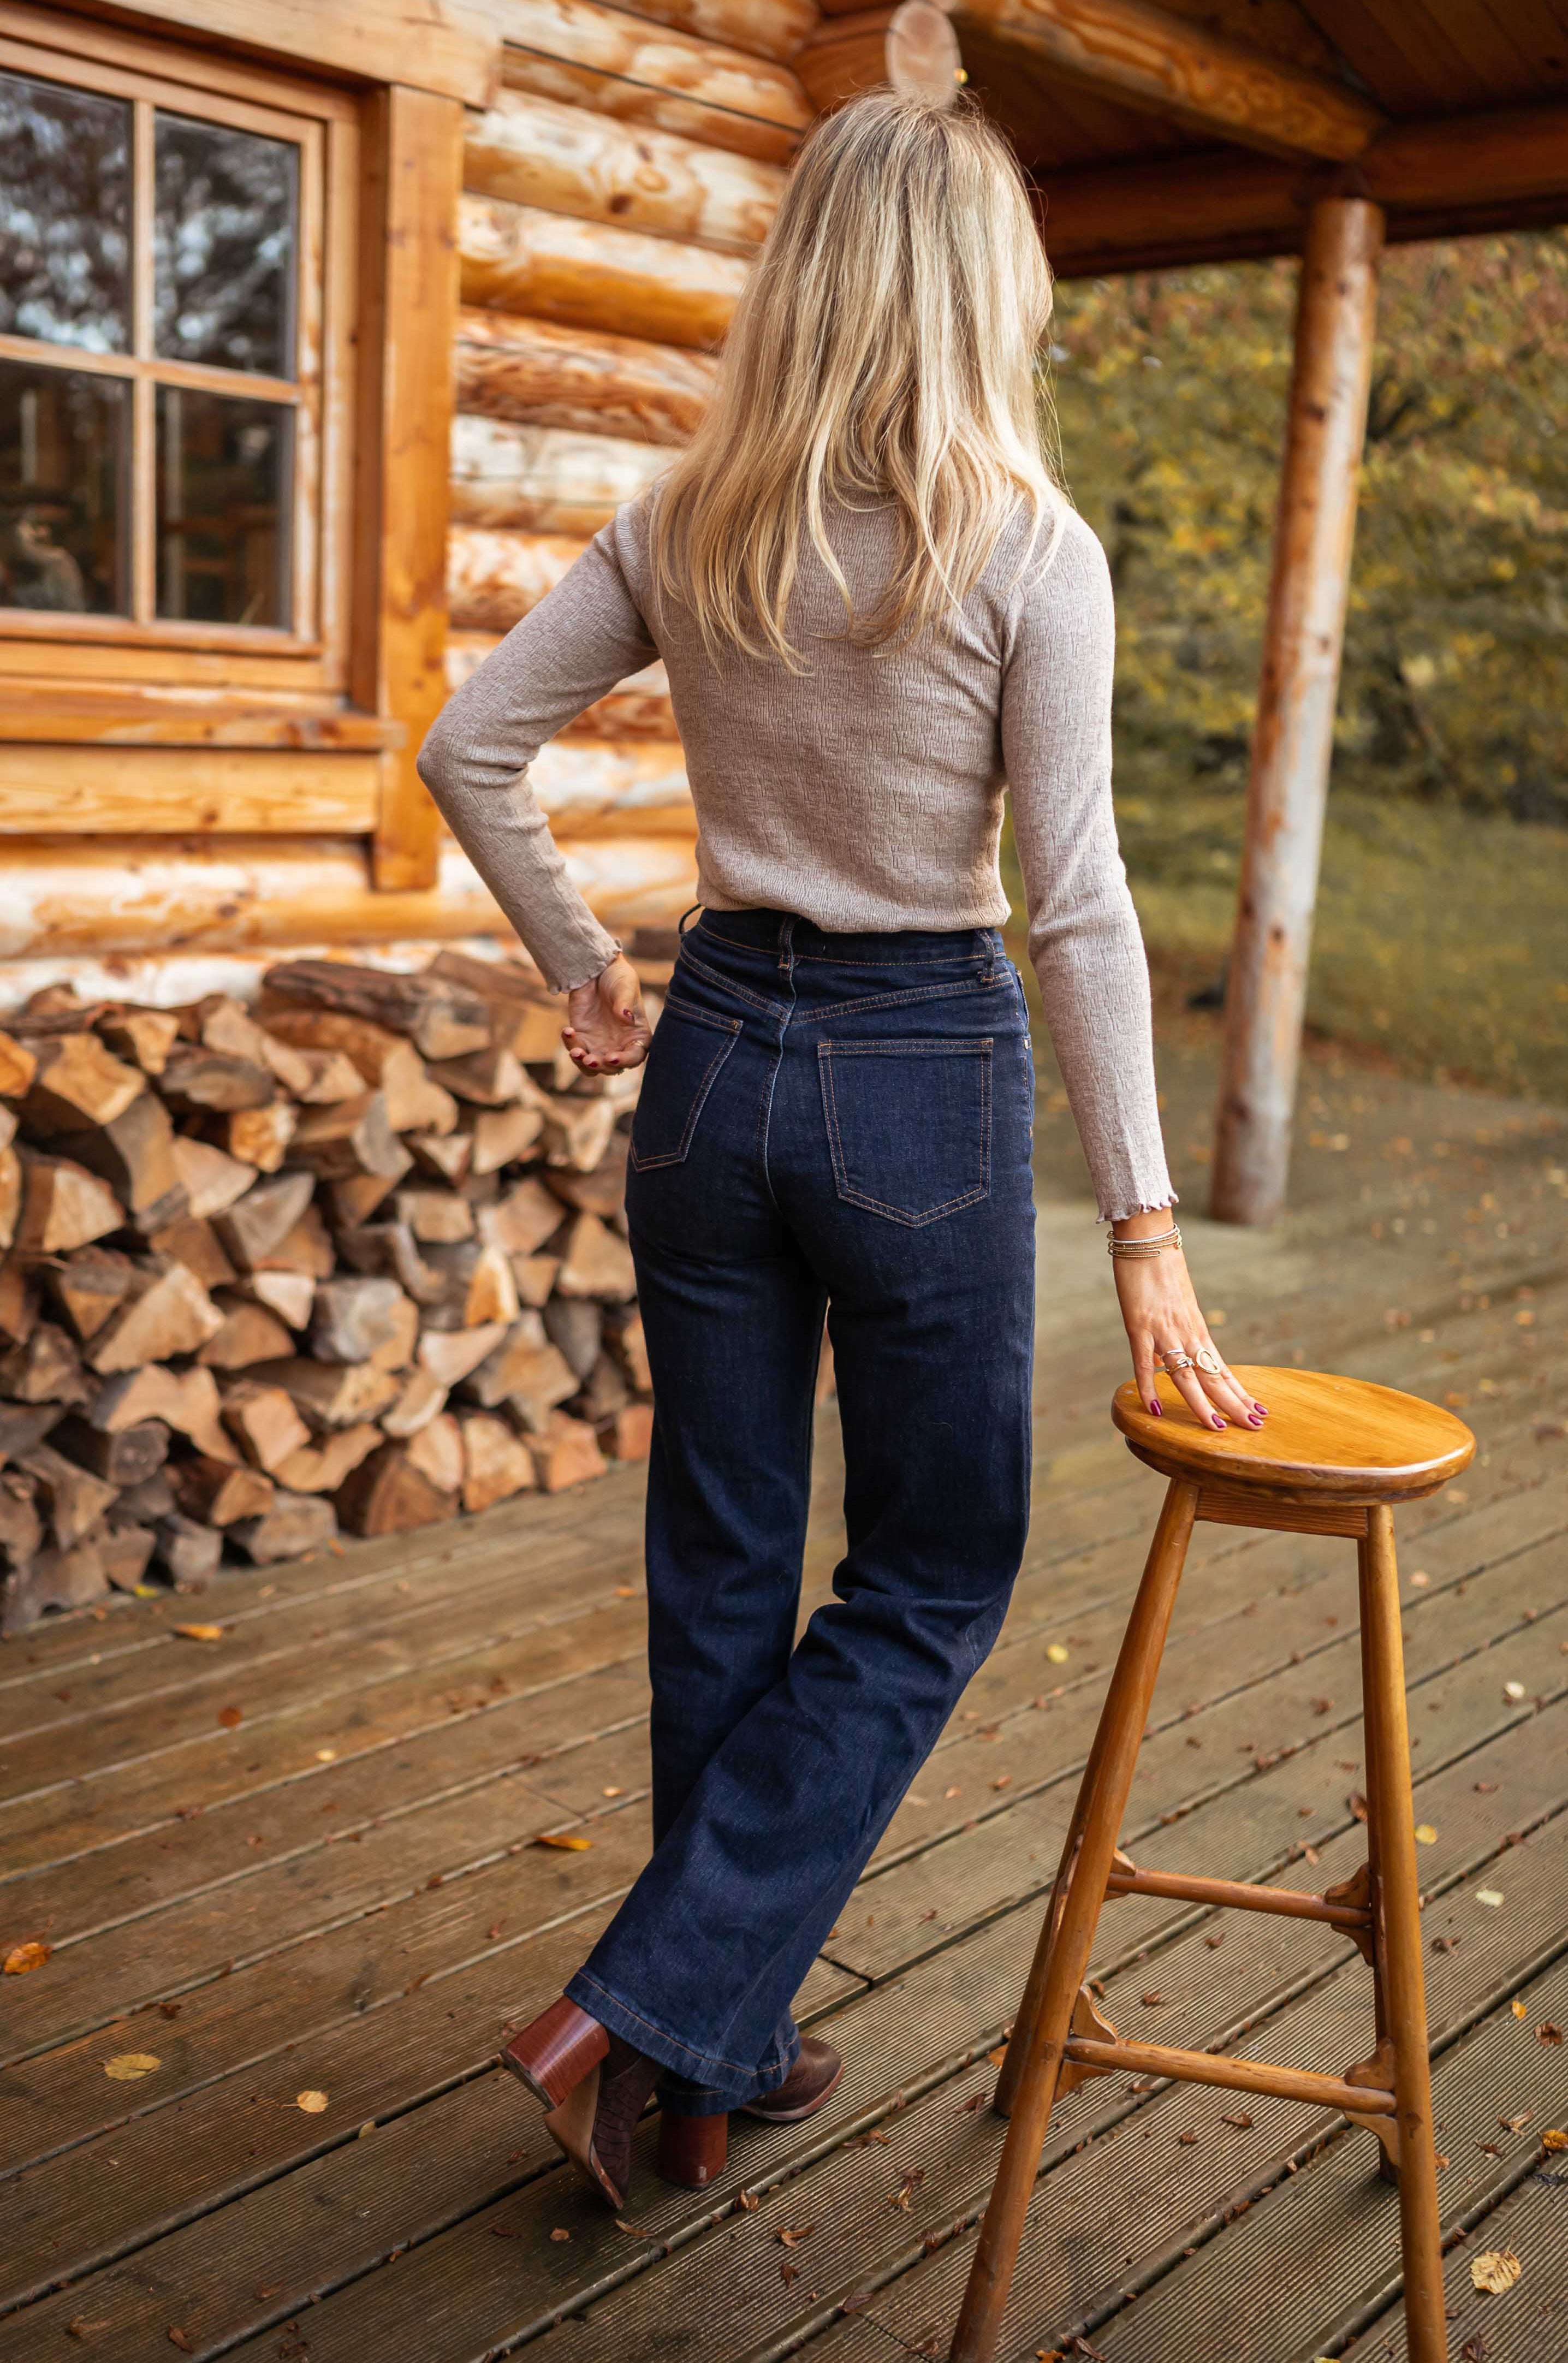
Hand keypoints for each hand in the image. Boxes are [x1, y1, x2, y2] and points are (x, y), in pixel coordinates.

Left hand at [561, 954, 652, 1074]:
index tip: (612, 1057)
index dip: (626, 1061)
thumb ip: (625, 1003)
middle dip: (601, 1066)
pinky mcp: (582, 1037)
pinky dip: (570, 1044)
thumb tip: (626, 1017)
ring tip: (575, 1052)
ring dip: (583, 1064)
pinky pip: (575, 1049)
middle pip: (612, 1068)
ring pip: (592, 1066)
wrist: (595, 968)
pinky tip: (568, 1030)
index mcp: (637, 1035)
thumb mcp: (625, 986)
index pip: (635, 1056)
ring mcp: (600, 1043)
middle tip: (590, 1059)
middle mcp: (620, 1044)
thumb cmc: (617, 976)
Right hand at [1110, 1213, 1266, 1432]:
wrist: (1148, 1237)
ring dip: (1203, 1404)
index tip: (1258, 1411)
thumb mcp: (1176, 1302)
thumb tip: (1161, 1360)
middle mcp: (1187, 1333)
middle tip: (1255, 1427)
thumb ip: (1173, 1332)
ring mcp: (1164, 1331)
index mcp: (1197, 1328)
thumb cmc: (1160, 1266)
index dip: (1239, 1392)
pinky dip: (1149, 1388)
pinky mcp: (1139, 1326)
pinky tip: (1155, 1410)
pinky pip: (1144, 1363)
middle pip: (1213, 1376)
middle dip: (1234, 1404)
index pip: (1222, 1368)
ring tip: (1218, 1428)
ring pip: (1187, 1375)